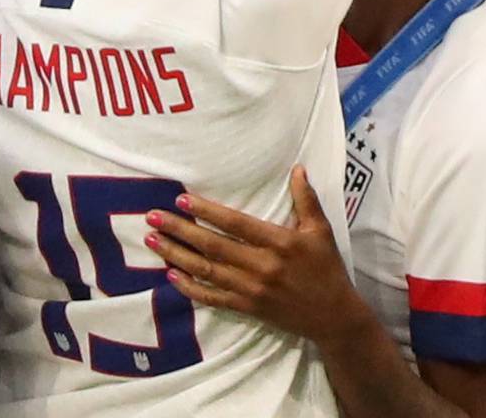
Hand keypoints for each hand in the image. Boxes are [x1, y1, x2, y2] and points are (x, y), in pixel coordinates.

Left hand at [146, 168, 368, 350]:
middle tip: (152, 217)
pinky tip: (170, 275)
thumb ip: (305, 199)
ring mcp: (251, 290)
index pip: (235, 224)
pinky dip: (190, 288)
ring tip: (152, 242)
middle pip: (213, 246)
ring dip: (177, 255)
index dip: (207, 212)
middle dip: (180, 231)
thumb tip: (297, 168)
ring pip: (206, 271)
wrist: (333, 317)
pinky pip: (213, 298)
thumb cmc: (326, 268)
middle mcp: (261, 266)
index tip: (181, 200)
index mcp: (278, 243)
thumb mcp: (320, 230)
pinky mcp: (247, 308)